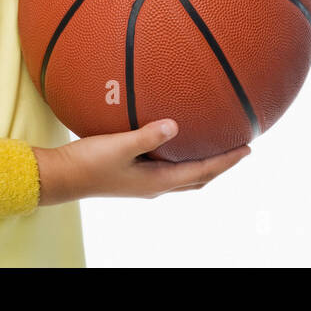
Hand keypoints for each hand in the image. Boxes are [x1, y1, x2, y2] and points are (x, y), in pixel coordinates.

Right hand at [34, 119, 250, 205]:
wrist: (62, 177)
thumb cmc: (89, 163)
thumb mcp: (120, 145)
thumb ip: (148, 135)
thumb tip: (175, 125)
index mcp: (158, 181)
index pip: (203, 172)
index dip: (227, 161)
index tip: (248, 149)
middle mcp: (156, 185)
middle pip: (198, 177)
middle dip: (221, 165)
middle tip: (239, 149)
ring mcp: (144, 183)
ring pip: (184, 175)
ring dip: (203, 164)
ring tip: (215, 147)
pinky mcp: (133, 176)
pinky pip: (167, 168)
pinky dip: (181, 159)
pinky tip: (174, 142)